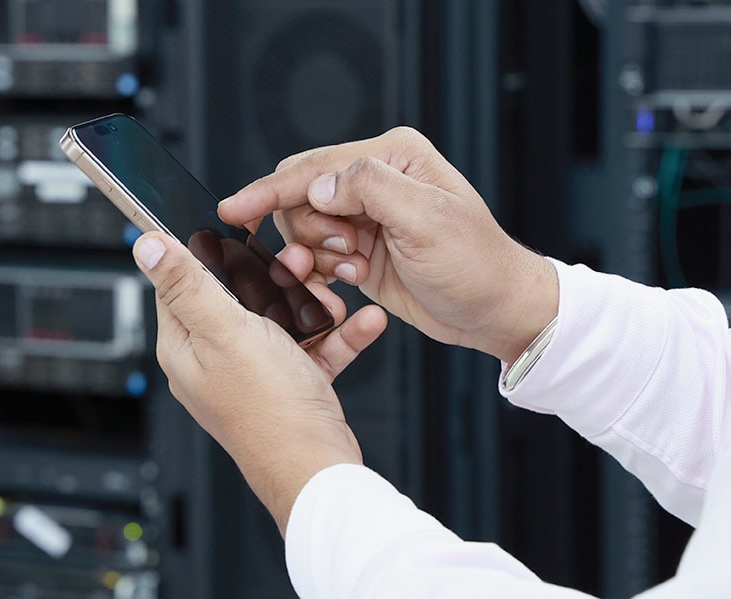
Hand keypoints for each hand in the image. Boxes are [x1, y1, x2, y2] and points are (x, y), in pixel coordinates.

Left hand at [133, 231, 387, 530]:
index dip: (209, 257)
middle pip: (236, 299)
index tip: (238, 239)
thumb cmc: (268, 409)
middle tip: (299, 266)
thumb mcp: (225, 331)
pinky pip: (312, 349)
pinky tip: (362, 322)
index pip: (181, 285)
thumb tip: (145, 247)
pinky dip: (336, 336)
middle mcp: (213, 362)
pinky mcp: (288, 387)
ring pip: (279, 322)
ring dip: (311, 306)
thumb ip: (187, 285)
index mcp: (185, 347)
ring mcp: (251, 376)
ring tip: (333, 298)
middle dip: (272, 279)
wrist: (317, 468)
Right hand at [218, 127, 557, 362]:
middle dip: (307, 231)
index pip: (315, 167)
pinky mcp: (360, 248)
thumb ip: (370, 190)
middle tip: (343, 256)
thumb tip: (319, 186)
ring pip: (303, 227)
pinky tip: (345, 286)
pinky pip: (315, 255)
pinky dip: (320, 273)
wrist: (495, 310)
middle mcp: (376, 179)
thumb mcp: (428, 222)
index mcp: (393, 156)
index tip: (234, 209)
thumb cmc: (476, 265)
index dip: (270, 190)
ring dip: (318, 257)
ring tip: (355, 273)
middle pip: (300, 194)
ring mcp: (366, 215)